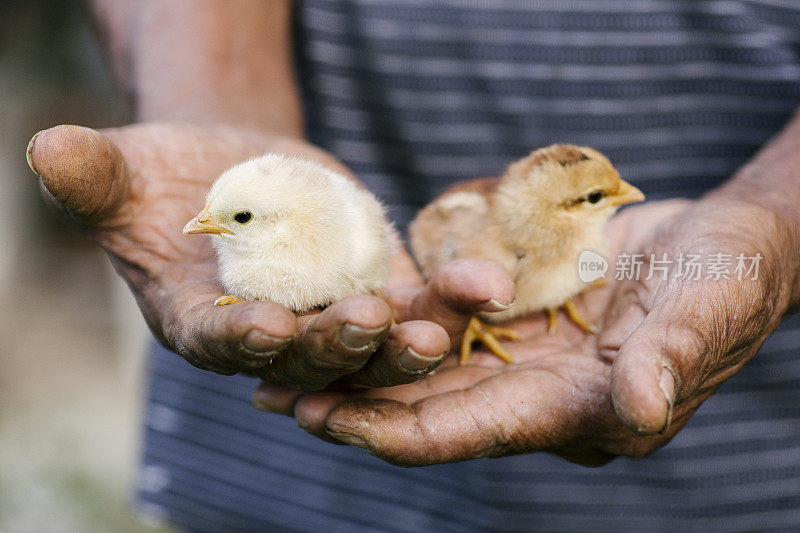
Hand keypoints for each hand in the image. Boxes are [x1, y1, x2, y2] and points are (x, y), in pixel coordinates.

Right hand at [26, 122, 492, 388]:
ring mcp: (327, 317)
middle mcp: (269, 338)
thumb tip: (48, 148)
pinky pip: (414, 301)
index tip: (264, 327)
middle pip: (304, 357)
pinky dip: (446, 298)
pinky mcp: (373, 288)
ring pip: (368, 346)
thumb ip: (93, 176)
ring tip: (434, 333)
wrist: (231, 168)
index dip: (240, 341)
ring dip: (402, 345)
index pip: (218, 344)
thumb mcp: (123, 172)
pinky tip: (481, 287)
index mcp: (201, 325)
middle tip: (367, 326)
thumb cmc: (165, 176)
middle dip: (334, 347)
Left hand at [253, 198, 798, 464]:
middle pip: (422, 407)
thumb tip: (638, 408)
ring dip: (352, 361)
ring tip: (278, 350)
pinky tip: (343, 303)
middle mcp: (534, 391)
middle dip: (346, 402)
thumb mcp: (706, 311)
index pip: (465, 432)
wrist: (730, 240)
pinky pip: (438, 318)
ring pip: (418, 366)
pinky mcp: (515, 312)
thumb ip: (669, 360)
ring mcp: (520, 351)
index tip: (323, 422)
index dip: (391, 430)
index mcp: (574, 410)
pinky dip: (389, 317)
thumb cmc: (730, 278)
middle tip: (267, 390)